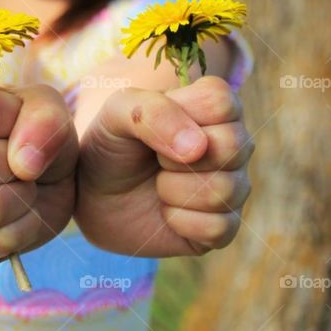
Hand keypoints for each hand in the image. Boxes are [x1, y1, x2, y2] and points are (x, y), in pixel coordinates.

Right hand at [0, 81, 78, 264]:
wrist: (38, 172)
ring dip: (23, 198)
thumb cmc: (33, 130)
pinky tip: (21, 210)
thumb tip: (23, 164)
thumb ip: (43, 119)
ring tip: (23, 184)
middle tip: (23, 161)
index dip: (19, 122)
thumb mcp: (47, 107)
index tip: (22, 126)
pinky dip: (24, 228)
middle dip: (18, 164)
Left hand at [75, 75, 254, 258]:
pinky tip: (166, 211)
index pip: (221, 102)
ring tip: (158, 185)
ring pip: (224, 190)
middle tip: (156, 159)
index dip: (181, 116)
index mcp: (215, 107)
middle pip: (232, 145)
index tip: (156, 126)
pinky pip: (217, 227)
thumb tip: (198, 148)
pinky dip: (178, 220)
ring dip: (173, 190)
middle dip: (176, 157)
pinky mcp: (224, 226)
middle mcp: (234, 145)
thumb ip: (154, 112)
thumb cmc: (114, 145)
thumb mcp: (118, 113)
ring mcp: (234, 187)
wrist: (96, 195)